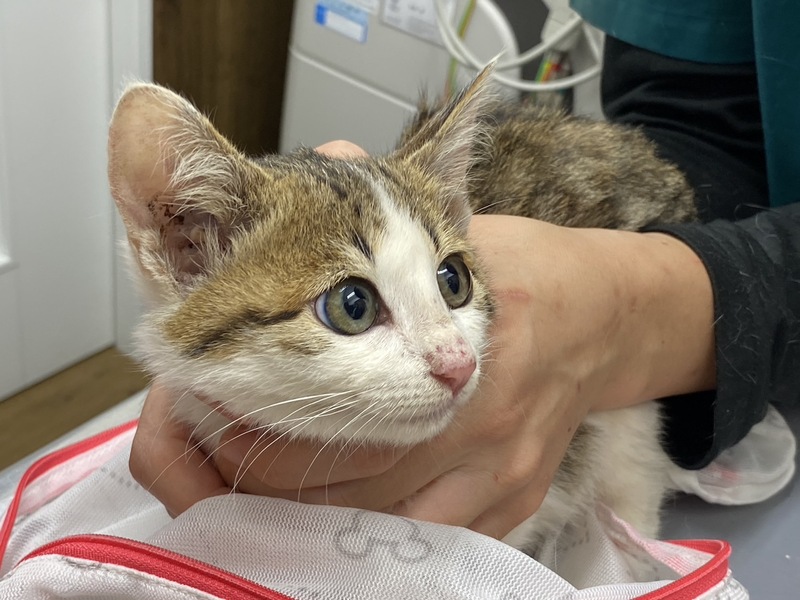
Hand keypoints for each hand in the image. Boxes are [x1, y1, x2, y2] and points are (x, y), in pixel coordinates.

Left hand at [130, 141, 714, 535]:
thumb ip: (380, 195)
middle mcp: (478, 409)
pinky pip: (416, 547)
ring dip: (290, 509)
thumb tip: (330, 153)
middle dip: (250, 467)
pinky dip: (354, 536)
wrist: (600, 319)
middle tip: (203, 442)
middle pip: (339, 473)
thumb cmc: (513, 269)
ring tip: (245, 477)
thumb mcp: (446, 219)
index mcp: (455, 326)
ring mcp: (497, 468)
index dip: (246, 411)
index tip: (194, 398)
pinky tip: (318, 510)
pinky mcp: (510, 503)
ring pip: (369, 523)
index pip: (327, 396)